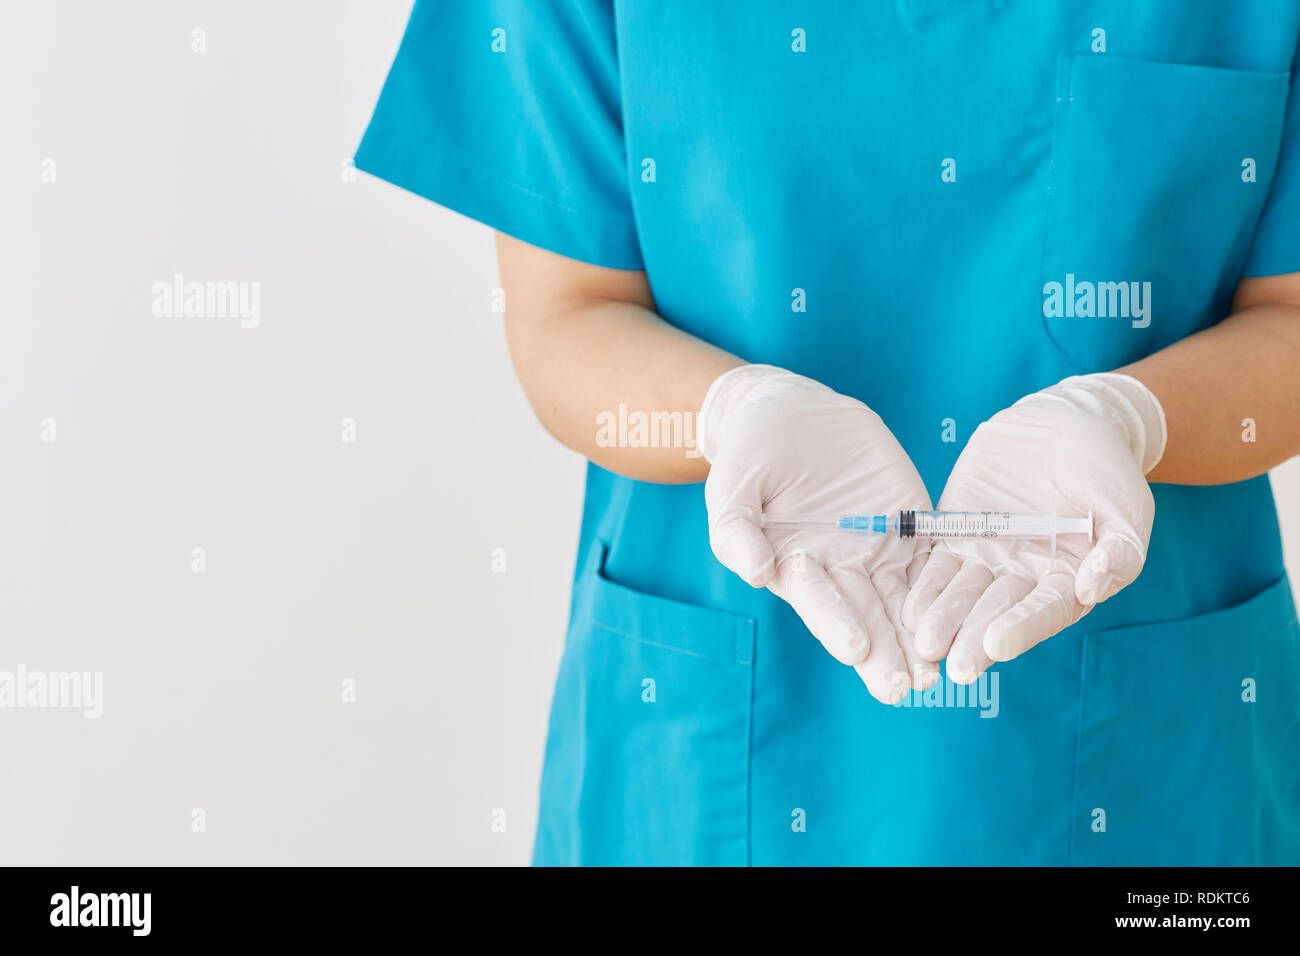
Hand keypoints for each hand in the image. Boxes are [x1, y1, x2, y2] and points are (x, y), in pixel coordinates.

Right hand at [699, 364, 935, 702]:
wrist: (787, 413)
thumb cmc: (749, 455)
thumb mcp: (730, 488)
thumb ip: (736, 532)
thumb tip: (754, 574)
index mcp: (797, 566)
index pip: (820, 602)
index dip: (837, 625)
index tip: (856, 650)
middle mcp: (841, 568)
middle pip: (868, 616)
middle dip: (887, 653)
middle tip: (906, 686)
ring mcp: (878, 549)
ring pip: (905, 601)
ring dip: (922, 637)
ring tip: (937, 670)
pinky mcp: (909, 525)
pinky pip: (936, 559)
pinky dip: (951, 588)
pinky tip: (968, 616)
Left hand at [903, 373, 1166, 682]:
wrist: (1065, 423)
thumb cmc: (1106, 470)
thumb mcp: (1126, 507)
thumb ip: (1118, 552)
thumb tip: (1091, 587)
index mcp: (1066, 580)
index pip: (1043, 611)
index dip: (1021, 627)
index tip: (998, 645)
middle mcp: (1022, 578)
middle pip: (995, 612)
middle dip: (974, 639)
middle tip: (956, 667)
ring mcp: (986, 557)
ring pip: (961, 594)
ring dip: (942, 619)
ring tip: (925, 642)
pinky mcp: (955, 533)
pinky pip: (935, 564)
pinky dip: (923, 587)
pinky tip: (908, 609)